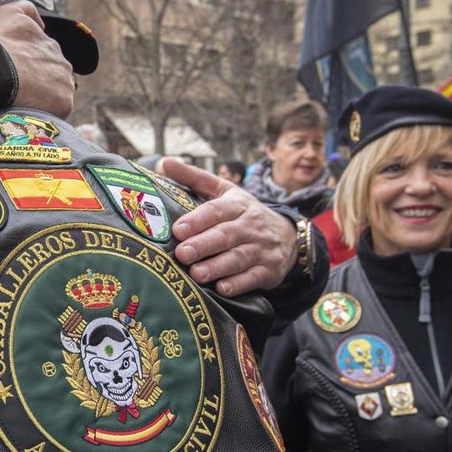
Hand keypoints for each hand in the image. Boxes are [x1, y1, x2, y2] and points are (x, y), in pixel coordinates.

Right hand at [0, 1, 74, 117]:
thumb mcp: (7, 13)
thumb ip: (27, 10)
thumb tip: (42, 23)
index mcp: (51, 45)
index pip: (44, 59)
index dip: (29, 68)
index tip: (15, 74)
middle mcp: (63, 61)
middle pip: (52, 77)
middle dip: (38, 83)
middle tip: (17, 89)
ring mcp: (65, 82)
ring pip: (56, 93)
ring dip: (43, 98)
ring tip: (21, 101)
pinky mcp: (64, 102)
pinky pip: (57, 110)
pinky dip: (44, 112)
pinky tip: (27, 109)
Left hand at [162, 158, 298, 296]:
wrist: (288, 236)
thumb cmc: (244, 214)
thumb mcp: (224, 192)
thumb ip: (194, 178)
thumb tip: (163, 163)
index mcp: (237, 205)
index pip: (216, 211)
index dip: (198, 220)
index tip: (178, 229)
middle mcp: (250, 226)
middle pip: (226, 235)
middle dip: (204, 245)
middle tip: (182, 253)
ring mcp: (261, 249)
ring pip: (238, 258)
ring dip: (217, 267)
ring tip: (196, 274)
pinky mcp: (268, 270)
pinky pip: (253, 278)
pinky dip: (238, 284)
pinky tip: (221, 289)